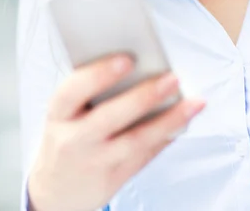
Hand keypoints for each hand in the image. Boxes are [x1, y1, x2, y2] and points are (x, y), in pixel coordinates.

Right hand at [27, 55, 204, 210]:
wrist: (55, 190)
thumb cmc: (68, 135)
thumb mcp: (66, 112)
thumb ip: (92, 89)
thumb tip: (138, 62)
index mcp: (59, 113)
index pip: (73, 91)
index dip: (99, 75)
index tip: (126, 59)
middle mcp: (74, 140)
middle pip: (111, 117)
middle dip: (144, 97)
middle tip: (172, 78)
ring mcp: (95, 162)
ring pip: (136, 140)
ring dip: (169, 120)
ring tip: (193, 102)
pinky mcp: (115, 179)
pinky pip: (145, 156)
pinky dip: (166, 137)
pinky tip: (184, 122)